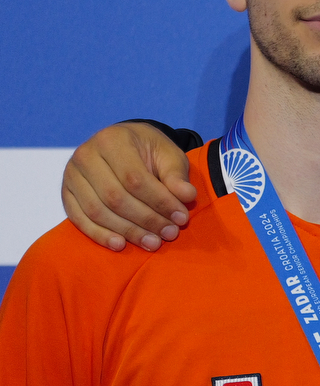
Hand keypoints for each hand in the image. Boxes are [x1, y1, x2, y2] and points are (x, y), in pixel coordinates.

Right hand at [61, 122, 195, 251]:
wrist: (123, 144)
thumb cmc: (149, 151)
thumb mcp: (169, 155)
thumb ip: (176, 175)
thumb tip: (188, 196)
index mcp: (112, 140)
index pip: (135, 178)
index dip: (160, 202)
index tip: (181, 218)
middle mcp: (85, 155)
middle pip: (115, 197)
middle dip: (146, 220)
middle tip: (170, 234)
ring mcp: (71, 175)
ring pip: (97, 211)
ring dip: (127, 231)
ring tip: (153, 243)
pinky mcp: (65, 192)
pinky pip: (79, 218)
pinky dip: (99, 234)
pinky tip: (121, 245)